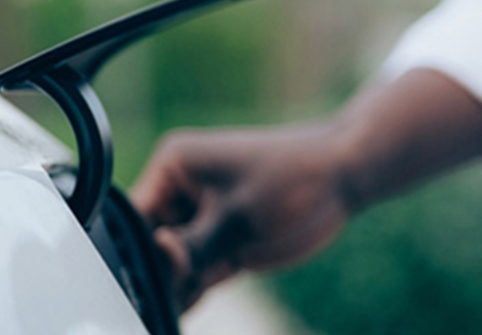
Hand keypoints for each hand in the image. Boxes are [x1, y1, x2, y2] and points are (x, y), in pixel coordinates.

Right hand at [131, 123, 360, 308]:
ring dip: (174, 290)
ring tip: (173, 308)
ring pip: (172, 266)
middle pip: (150, 245)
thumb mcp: (236, 221)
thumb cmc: (293, 180)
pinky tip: (182, 315)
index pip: (135, 219)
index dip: (136, 256)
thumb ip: (190, 250)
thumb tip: (153, 265)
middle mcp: (180, 190)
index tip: (137, 290)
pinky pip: (196, 274)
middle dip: (157, 276)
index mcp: (173, 166)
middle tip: (161, 303)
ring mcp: (200, 218)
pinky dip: (191, 294)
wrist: (346, 176)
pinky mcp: (222, 241)